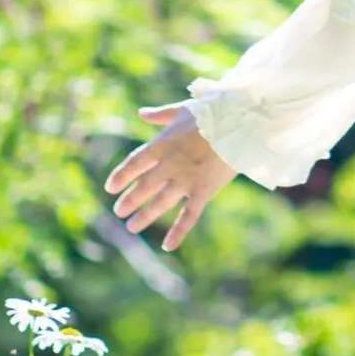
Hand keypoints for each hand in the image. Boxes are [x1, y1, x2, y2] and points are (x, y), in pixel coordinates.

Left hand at [102, 103, 237, 250]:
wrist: (243, 122)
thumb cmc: (216, 112)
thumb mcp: (184, 109)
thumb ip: (161, 115)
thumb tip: (142, 113)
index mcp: (163, 144)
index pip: (134, 163)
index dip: (121, 176)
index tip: (111, 187)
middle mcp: (170, 165)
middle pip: (143, 186)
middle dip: (129, 200)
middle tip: (119, 212)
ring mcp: (186, 180)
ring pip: (160, 203)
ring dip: (144, 216)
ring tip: (132, 227)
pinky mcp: (205, 190)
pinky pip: (189, 215)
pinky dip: (178, 231)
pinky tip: (167, 246)